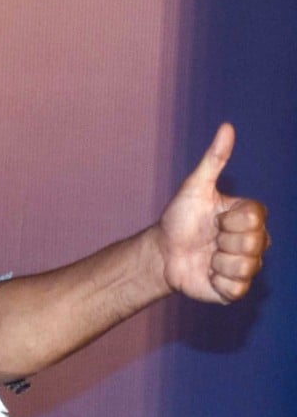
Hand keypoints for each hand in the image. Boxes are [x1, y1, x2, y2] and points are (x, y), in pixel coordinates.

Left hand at [156, 123, 268, 303]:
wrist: (162, 253)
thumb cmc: (179, 218)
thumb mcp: (194, 187)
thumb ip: (214, 160)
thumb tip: (227, 127)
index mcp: (251, 217)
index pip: (253, 218)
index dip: (228, 220)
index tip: (214, 219)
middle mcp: (255, 241)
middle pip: (253, 243)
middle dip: (221, 241)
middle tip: (209, 239)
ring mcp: (247, 266)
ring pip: (245, 266)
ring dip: (216, 262)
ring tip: (207, 257)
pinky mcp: (235, 289)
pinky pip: (236, 289)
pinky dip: (216, 282)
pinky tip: (207, 274)